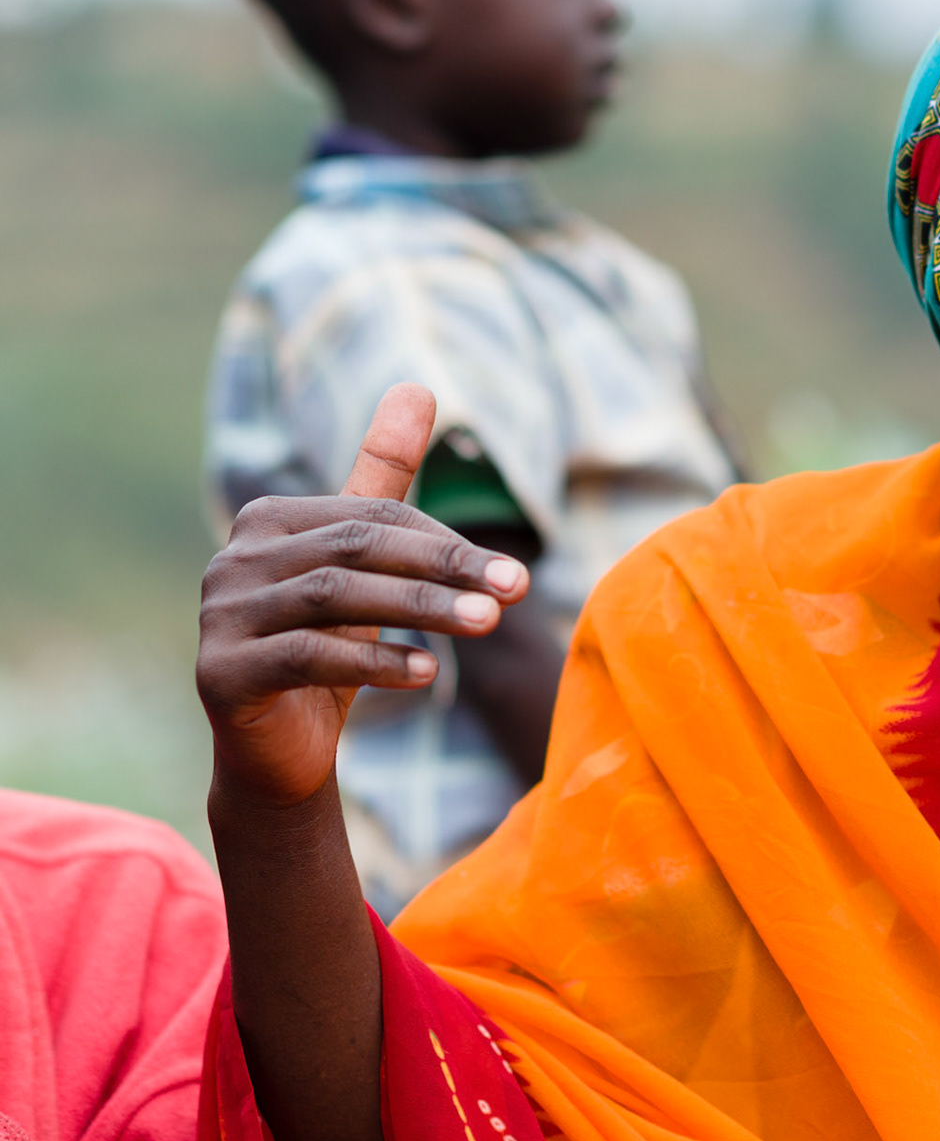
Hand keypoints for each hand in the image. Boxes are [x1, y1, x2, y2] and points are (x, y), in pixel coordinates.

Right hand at [197, 384, 530, 807]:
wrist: (277, 753)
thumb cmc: (331, 647)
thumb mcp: (363, 565)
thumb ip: (382, 480)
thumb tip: (418, 386)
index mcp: (268, 522)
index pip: (372, 519)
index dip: (447, 544)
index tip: (518, 577)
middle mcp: (234, 560)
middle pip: (356, 550)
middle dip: (444, 569)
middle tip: (516, 590)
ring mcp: (220, 615)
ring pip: (336, 599)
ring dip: (421, 610)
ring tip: (488, 625)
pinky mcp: (221, 673)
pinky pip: (308, 657)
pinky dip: (373, 662)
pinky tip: (430, 674)